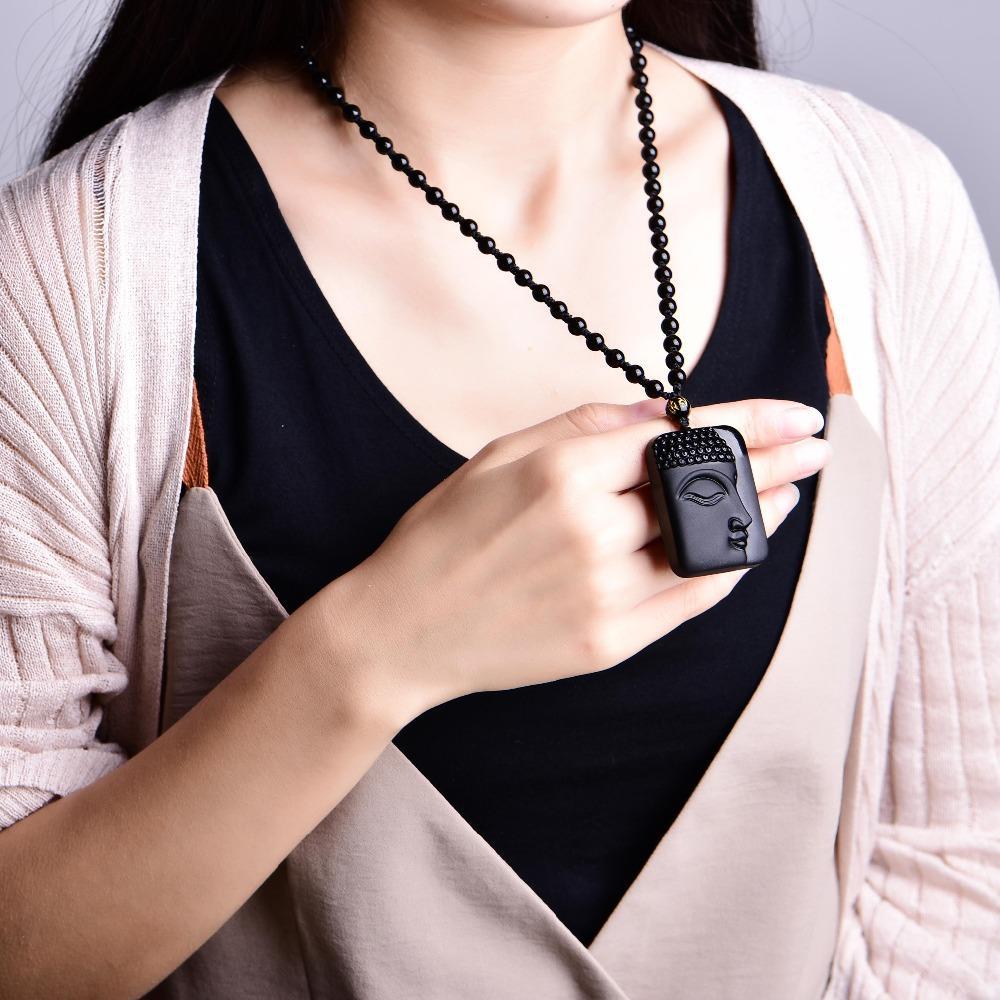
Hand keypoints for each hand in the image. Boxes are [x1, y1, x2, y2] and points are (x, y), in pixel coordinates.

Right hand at [330, 397, 829, 723]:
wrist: (402, 630)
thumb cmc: (441, 535)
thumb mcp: (499, 456)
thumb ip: (583, 427)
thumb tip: (657, 412)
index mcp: (561, 473)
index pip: (680, 437)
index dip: (749, 422)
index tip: (795, 415)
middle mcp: (591, 531)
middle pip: (706, 491)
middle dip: (773, 465)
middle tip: (814, 451)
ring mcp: (604, 594)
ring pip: (709, 549)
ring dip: (757, 519)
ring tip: (786, 496)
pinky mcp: (609, 642)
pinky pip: (690, 602)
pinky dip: (724, 570)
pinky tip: (742, 547)